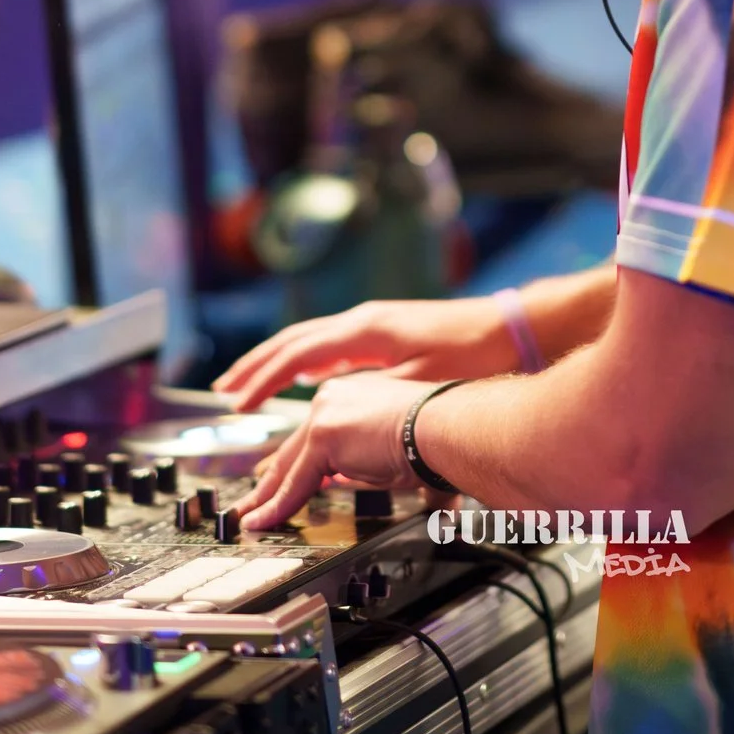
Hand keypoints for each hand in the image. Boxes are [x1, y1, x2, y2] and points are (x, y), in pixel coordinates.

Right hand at [212, 298, 514, 410]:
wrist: (510, 328)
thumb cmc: (472, 355)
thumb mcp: (420, 381)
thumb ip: (373, 395)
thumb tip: (332, 412)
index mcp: (364, 331)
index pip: (298, 355)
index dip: (264, 381)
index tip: (236, 404)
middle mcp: (361, 321)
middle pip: (293, 342)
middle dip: (255, 367)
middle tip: (223, 392)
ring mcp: (371, 323)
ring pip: (308, 340)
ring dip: (274, 362)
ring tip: (247, 384)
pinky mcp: (384, 332)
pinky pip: (329, 343)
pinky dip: (304, 359)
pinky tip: (302, 377)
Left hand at [238, 371, 435, 530]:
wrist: (447, 427)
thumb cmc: (441, 437)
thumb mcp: (406, 456)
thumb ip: (402, 475)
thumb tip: (436, 509)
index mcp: (353, 397)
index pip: (315, 435)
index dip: (297, 462)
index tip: (283, 480)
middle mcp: (334, 398)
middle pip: (294, 447)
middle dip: (271, 479)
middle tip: (255, 502)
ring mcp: (326, 413)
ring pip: (289, 465)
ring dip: (267, 496)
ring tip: (251, 518)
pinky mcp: (324, 435)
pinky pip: (296, 481)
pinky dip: (279, 506)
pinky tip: (265, 522)